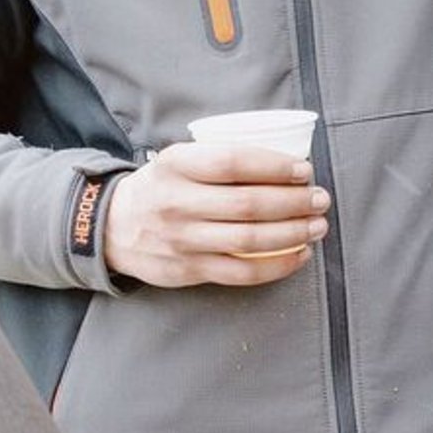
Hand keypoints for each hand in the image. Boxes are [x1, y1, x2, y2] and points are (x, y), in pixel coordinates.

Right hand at [104, 143, 329, 287]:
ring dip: (292, 233)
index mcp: (176, 165)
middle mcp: (177, 202)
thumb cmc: (161, 188)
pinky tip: (299, 255)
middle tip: (319, 198)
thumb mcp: (178, 160)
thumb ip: (218, 158)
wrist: (112, 227)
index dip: (274, 166)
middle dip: (294, 202)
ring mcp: (182, 240)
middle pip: (248, 204)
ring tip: (317, 226)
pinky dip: (277, 266)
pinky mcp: (189, 270)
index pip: (233, 163)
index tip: (303, 170)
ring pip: (249, 240)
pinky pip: (242, 273)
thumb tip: (285, 162)